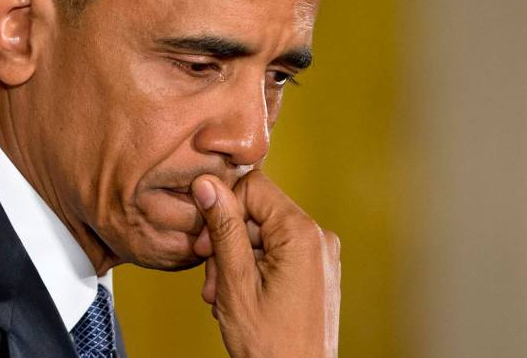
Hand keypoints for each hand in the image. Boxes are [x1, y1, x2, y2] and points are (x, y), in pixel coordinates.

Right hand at [191, 171, 340, 357]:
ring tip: (225, 297)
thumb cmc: (272, 345)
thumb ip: (223, 228)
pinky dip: (254, 270)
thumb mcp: (236, 282)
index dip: (224, 208)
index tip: (206, 243)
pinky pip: (278, 253)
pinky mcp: (316, 270)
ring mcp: (320, 255)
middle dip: (228, 243)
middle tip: (214, 280)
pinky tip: (241, 298)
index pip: (254, 186)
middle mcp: (318, 237)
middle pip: (257, 213)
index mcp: (301, 233)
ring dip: (236, 262)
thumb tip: (208, 184)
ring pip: (263, 235)